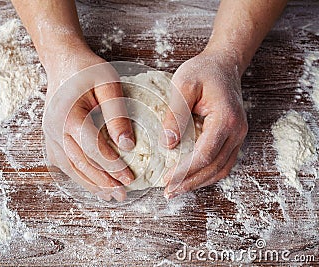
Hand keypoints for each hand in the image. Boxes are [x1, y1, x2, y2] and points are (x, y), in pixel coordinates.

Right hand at [42, 41, 134, 201]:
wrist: (62, 62)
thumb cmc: (87, 71)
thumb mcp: (108, 84)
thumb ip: (117, 114)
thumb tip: (127, 145)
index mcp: (69, 115)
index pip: (92, 148)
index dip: (112, 165)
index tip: (130, 178)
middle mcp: (55, 129)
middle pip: (80, 163)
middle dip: (103, 181)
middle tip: (123, 194)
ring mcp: (49, 135)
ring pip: (70, 167)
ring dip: (90, 184)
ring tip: (110, 195)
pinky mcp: (50, 138)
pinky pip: (63, 163)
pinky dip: (79, 176)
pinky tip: (92, 184)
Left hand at [160, 48, 247, 197]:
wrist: (223, 64)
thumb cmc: (202, 71)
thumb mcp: (183, 86)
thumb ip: (175, 115)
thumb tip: (167, 145)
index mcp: (225, 119)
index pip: (205, 154)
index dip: (185, 171)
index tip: (166, 179)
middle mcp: (237, 131)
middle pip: (214, 167)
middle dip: (190, 182)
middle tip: (168, 191)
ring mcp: (238, 136)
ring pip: (221, 169)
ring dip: (199, 182)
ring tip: (177, 189)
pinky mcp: (233, 137)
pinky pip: (222, 162)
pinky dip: (207, 174)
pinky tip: (190, 177)